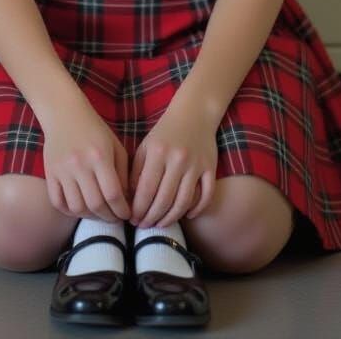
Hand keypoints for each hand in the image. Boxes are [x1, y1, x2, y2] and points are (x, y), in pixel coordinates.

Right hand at [42, 100, 132, 223]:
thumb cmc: (95, 130)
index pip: (113, 193)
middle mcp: (80, 165)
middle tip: (116, 218)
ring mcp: (62, 171)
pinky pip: (58, 202)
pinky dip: (70, 211)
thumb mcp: (116, 146)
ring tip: (100, 214)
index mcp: (100, 156)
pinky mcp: (50, 174)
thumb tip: (126, 200)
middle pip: (95, 204)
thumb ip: (123, 173)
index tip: (127, 214)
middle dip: (109, 217)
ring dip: (90, 217)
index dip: (122, 209)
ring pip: (76, 207)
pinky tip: (81, 208)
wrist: (64, 114)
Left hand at [129, 101, 217, 228]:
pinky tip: (187, 215)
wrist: (194, 113)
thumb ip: (136, 171)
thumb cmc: (165, 132)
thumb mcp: (145, 146)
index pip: (146, 190)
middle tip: (144, 226)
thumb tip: (130, 200)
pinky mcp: (210, 168)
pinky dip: (197, 209)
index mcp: (158, 153)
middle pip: (164, 200)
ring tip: (160, 224)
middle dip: (151, 218)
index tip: (132, 219)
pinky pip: (206, 196)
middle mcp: (177, 160)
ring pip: (183, 202)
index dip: (138, 210)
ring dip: (171, 218)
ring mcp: (196, 165)